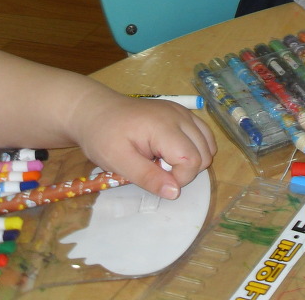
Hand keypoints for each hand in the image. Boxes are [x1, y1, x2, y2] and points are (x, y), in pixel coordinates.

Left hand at [69, 90, 216, 199]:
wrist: (96, 110)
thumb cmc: (103, 136)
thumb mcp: (118, 161)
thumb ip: (147, 177)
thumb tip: (175, 193)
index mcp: (163, 127)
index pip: (192, 160)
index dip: (179, 178)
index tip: (157, 180)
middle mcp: (180, 116)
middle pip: (204, 153)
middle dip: (186, 171)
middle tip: (157, 169)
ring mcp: (183, 112)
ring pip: (208, 144)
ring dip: (193, 160)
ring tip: (165, 161)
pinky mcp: (183, 112)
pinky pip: (203, 134)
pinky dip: (196, 148)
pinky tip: (173, 152)